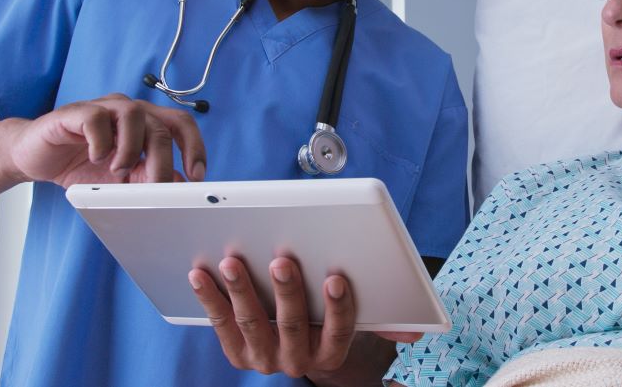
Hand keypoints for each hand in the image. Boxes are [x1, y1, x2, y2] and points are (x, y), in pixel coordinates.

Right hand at [6, 93, 205, 186]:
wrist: (34, 157)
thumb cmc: (81, 164)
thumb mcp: (122, 178)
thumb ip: (149, 178)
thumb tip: (180, 188)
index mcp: (144, 122)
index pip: (181, 125)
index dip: (194, 148)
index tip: (196, 176)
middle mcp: (127, 110)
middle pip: (159, 127)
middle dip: (162, 161)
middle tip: (154, 187)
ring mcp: (102, 108)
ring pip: (134, 116)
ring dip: (131, 150)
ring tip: (119, 171)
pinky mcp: (75, 112)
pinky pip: (97, 119)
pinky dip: (101, 142)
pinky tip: (96, 157)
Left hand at [189, 256, 420, 377]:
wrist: (293, 348)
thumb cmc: (325, 318)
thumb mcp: (355, 322)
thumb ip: (384, 320)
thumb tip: (420, 330)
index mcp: (331, 352)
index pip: (340, 331)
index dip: (339, 307)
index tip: (337, 277)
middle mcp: (298, 360)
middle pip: (294, 325)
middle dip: (287, 292)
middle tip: (281, 259)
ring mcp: (264, 358)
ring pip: (253, 324)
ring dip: (241, 292)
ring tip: (233, 261)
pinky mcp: (236, 353)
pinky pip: (220, 324)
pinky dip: (210, 298)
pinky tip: (201, 274)